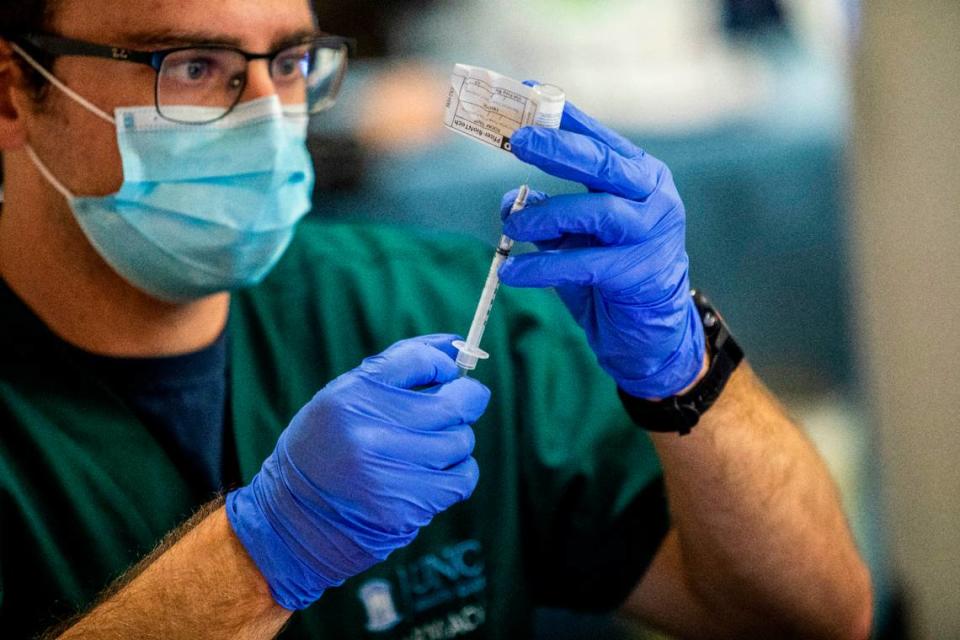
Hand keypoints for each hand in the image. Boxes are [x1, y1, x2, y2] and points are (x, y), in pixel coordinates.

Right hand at [226, 335, 488, 609]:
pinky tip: (438, 475)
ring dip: (458, 443)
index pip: (419, 361)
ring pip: (460, 443)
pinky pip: (460, 480)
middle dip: (468, 400)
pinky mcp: (402, 508)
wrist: (292, 520)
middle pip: (451, 406)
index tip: (449, 372)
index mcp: (349, 395)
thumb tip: (455, 345)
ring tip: (436, 447)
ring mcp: (384, 473)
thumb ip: (398, 368)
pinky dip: (461, 475)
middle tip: (467, 402)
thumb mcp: (343, 398)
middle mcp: (365, 432)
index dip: (444, 364)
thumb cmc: (327, 448)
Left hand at [499, 103, 704, 398]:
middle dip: (557, 148)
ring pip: (597, 211)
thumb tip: (509, 200)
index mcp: (640, 176)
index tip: (527, 91)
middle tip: (518, 140)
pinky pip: (586, 263)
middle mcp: (653, 197)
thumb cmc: (608, 274)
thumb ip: (547, 212)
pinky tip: (512, 272)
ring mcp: (653, 234)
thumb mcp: (573, 235)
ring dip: (546, 217)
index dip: (564, 115)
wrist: (646, 331)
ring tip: (512, 228)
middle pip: (602, 164)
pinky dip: (543, 266)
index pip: (600, 137)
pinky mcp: (641, 273)